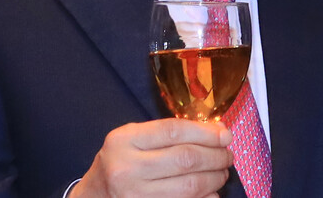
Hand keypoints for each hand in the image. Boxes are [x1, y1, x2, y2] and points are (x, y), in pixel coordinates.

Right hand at [71, 119, 233, 197]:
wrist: (94, 196)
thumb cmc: (120, 162)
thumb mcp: (133, 138)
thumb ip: (168, 132)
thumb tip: (216, 132)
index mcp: (124, 141)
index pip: (174, 131)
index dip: (206, 132)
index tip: (225, 135)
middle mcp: (127, 169)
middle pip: (186, 159)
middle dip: (216, 156)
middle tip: (228, 155)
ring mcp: (135, 196)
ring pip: (190, 186)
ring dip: (214, 178)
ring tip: (221, 172)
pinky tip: (210, 192)